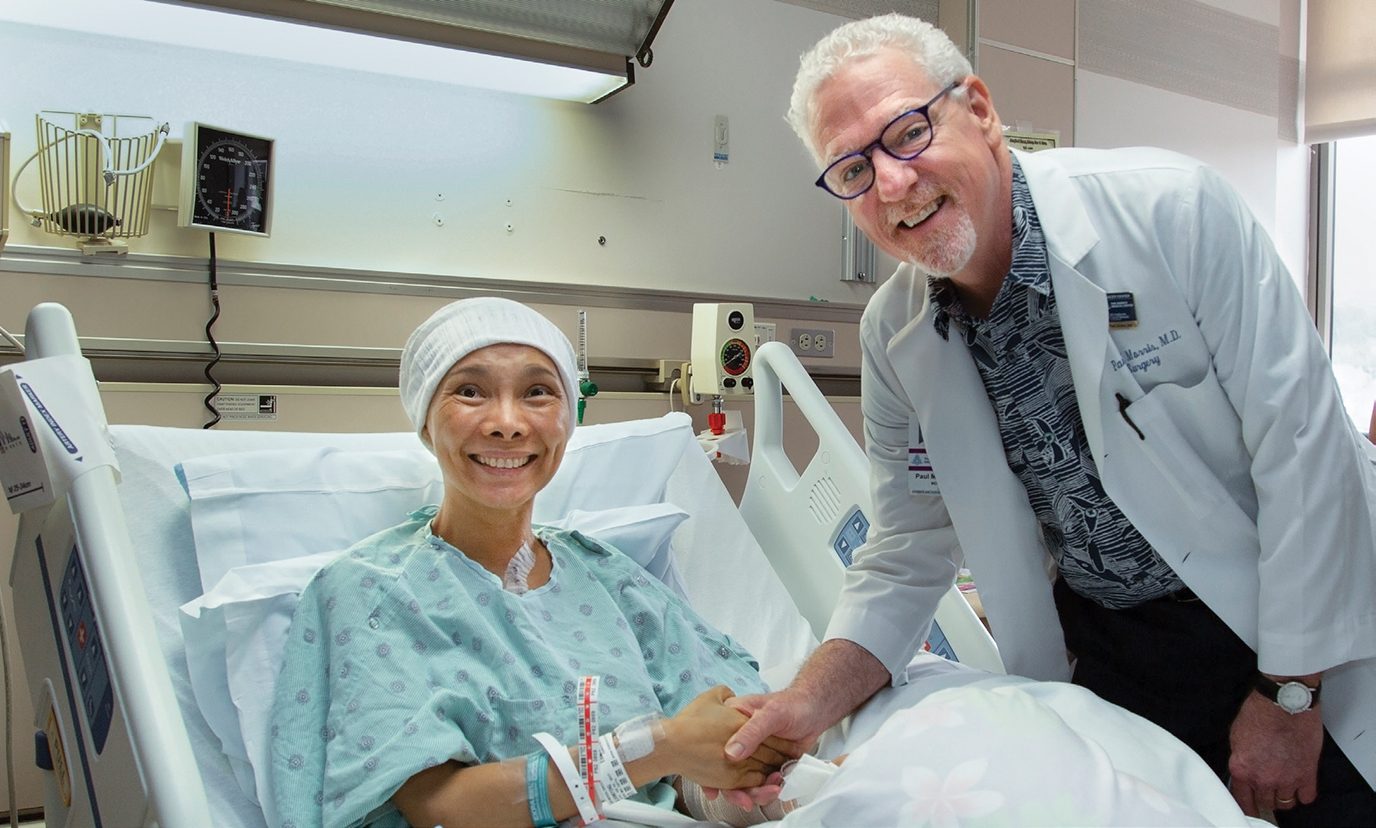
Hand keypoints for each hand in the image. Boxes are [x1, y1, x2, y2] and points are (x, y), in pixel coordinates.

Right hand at [662, 686, 797, 790]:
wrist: (813, 711)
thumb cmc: (790, 704)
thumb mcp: (770, 713)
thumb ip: (751, 732)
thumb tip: (730, 753)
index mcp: (729, 723)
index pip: (713, 749)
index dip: (710, 772)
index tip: (713, 791)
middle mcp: (737, 741)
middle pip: (726, 772)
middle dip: (736, 792)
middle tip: (747, 800)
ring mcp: (751, 755)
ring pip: (744, 782)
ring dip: (756, 792)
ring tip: (772, 789)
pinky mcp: (766, 765)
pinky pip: (761, 784)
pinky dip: (768, 790)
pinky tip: (778, 785)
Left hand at [1228, 690, 1323, 814]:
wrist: (1284, 702)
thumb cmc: (1260, 713)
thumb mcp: (1236, 737)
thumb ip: (1240, 759)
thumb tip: (1244, 771)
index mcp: (1242, 769)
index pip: (1242, 800)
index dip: (1247, 805)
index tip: (1250, 806)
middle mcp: (1264, 778)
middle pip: (1265, 803)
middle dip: (1265, 799)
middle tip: (1268, 792)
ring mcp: (1287, 779)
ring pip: (1286, 803)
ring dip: (1284, 796)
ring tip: (1283, 786)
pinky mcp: (1307, 774)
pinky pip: (1307, 797)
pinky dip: (1304, 794)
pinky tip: (1300, 786)